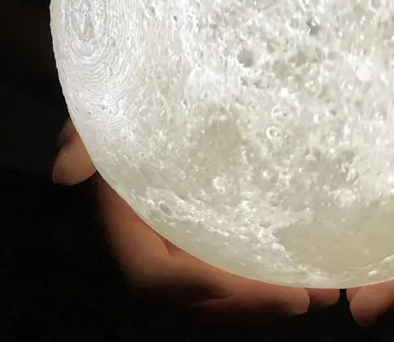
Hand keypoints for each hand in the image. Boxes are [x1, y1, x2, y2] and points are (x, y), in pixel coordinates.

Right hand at [52, 120, 339, 317]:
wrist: (145, 91)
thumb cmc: (124, 100)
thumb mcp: (102, 111)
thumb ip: (82, 138)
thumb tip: (67, 174)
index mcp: (128, 224)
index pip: (153, 274)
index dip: (194, 287)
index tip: (241, 283)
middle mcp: (160, 241)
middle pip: (201, 295)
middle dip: (250, 303)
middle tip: (307, 299)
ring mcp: (191, 238)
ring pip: (227, 286)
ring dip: (272, 296)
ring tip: (326, 293)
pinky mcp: (217, 225)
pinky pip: (243, 259)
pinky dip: (276, 269)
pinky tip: (319, 264)